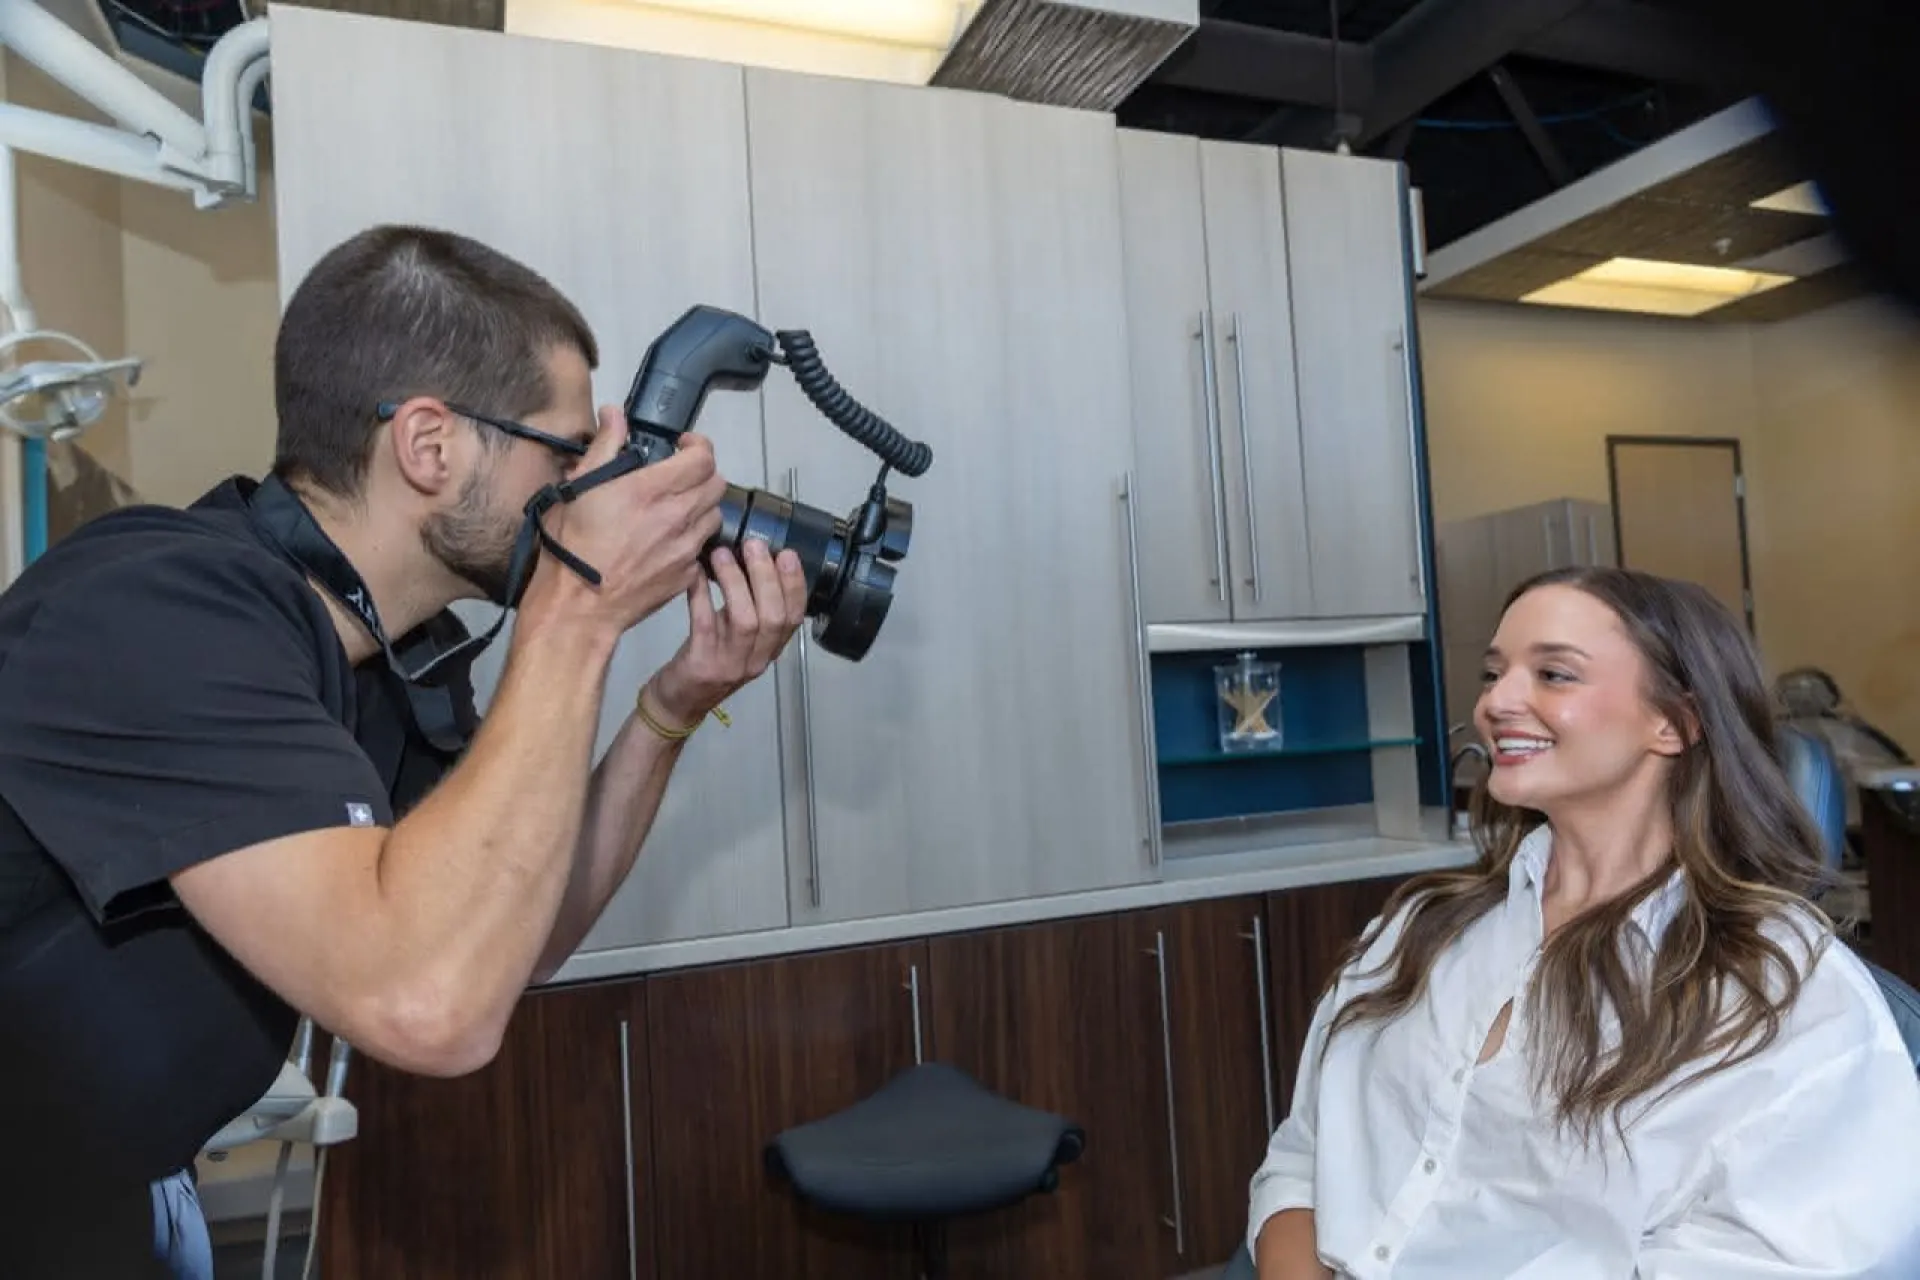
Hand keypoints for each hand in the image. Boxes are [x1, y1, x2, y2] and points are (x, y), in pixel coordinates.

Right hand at [518, 405, 726, 637]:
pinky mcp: (687, 574)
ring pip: (715, 516)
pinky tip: (669, 542)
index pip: (703, 456)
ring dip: (701, 507)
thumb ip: (605, 446)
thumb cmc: (573, 547)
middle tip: (681, 477)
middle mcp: (678, 516)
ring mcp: (686, 548)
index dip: (698, 446)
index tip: (683, 447)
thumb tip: (614, 414)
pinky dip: (692, 541)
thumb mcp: (579, 487)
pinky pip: (703, 549)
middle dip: (703, 474)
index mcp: (652, 490)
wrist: (579, 606)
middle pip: (717, 484)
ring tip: (676, 509)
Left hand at [646, 536, 808, 727]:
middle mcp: (758, 659)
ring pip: (745, 621)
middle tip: (753, 544)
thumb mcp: (738, 637)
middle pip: (774, 617)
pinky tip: (696, 573)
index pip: (794, 617)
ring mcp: (731, 665)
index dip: (795, 585)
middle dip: (767, 577)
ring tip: (722, 554)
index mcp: (770, 650)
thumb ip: (751, 607)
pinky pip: (704, 624)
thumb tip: (753, 557)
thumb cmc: (712, 660)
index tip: (787, 553)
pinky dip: (702, 595)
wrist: (680, 702)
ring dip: (736, 583)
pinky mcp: (702, 665)